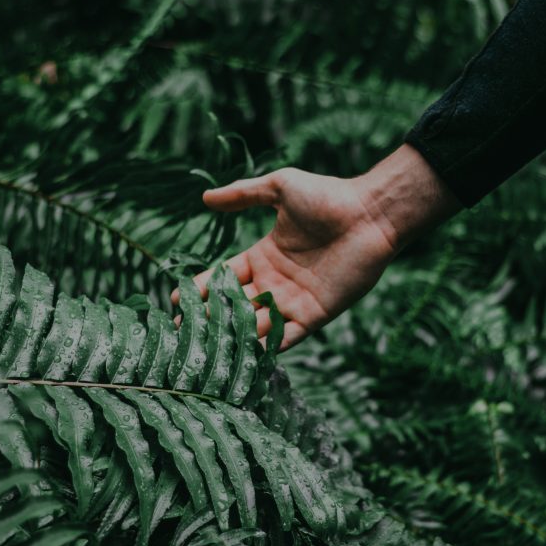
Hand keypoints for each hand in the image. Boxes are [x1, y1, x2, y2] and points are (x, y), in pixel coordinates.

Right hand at [173, 144, 459, 350]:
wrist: (368, 214)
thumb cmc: (327, 196)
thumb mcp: (279, 188)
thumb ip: (243, 195)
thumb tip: (205, 197)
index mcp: (264, 256)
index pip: (225, 278)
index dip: (201, 288)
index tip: (176, 299)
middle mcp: (275, 282)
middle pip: (235, 306)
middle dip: (208, 318)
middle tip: (179, 331)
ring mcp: (294, 301)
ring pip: (256, 325)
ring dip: (231, 336)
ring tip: (203, 348)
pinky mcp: (315, 315)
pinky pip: (286, 337)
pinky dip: (266, 348)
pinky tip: (242, 358)